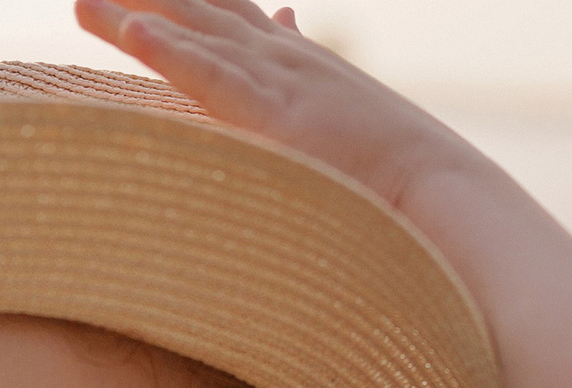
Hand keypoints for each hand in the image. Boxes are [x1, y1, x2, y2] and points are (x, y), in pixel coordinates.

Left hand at [73, 0, 474, 207]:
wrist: (440, 185)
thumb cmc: (390, 161)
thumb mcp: (337, 98)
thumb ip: (301, 57)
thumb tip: (285, 16)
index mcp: (288, 55)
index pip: (220, 8)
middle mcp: (277, 55)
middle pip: (193, 9)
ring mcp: (276, 80)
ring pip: (189, 35)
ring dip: (131, 13)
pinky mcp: (275, 115)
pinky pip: (212, 77)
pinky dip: (172, 51)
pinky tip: (134, 30)